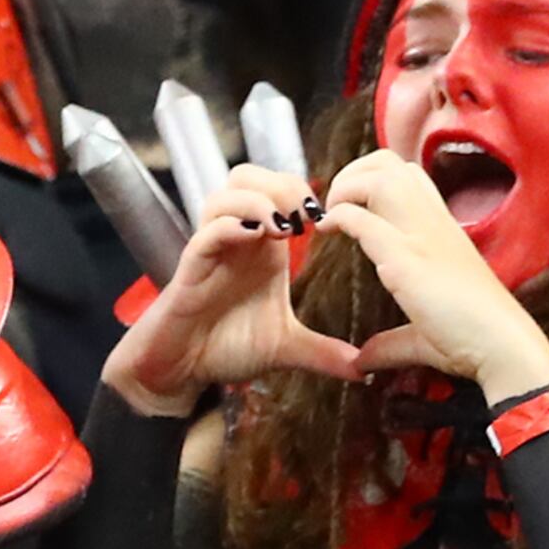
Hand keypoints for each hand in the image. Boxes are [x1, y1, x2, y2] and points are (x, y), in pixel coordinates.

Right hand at [103, 167, 364, 417]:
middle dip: (281, 185)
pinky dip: (231, 226)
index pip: (277, 188)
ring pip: (226, 193)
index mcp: (262, 246)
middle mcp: (237, 239)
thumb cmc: (226, 347)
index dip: (302, 191)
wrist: (183, 369)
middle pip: (248, 176)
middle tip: (306, 216)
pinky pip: (207, 231)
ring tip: (283, 228)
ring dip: (258, 201)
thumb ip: (323, 353)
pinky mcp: (191, 267)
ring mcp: (212, 249)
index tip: (328, 219)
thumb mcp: (285, 348)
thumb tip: (364, 372)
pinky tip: (255, 238)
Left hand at [322, 149, 548, 397]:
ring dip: (344, 187)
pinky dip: (338, 216)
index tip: (351, 206)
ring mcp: (421, 234)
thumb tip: (364, 361)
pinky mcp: (407, 257)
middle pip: (389, 163)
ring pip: (378, 177)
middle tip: (334, 204)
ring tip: (329, 214)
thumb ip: (391, 343)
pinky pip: (362, 217)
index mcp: (442, 230)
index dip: (374, 180)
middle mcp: (432, 222)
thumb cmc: (472, 339)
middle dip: (353, 172)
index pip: (408, 177)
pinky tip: (326, 230)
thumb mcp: (424, 335)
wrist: (502, 345)